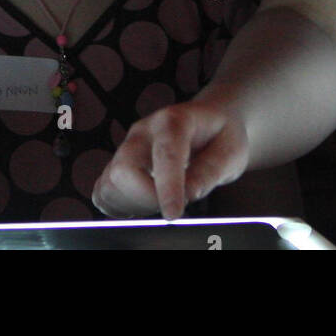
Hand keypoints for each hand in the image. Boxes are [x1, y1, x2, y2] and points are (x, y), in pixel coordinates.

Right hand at [92, 97, 249, 219]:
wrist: (210, 120)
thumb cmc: (221, 135)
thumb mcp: (231, 151)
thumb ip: (211, 171)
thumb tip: (190, 193)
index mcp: (174, 121)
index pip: (165, 153)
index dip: (167, 187)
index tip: (173, 214)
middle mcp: (144, 131)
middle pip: (123, 168)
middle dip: (145, 199)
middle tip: (173, 207)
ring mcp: (128, 146)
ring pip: (110, 183)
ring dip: (132, 204)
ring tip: (161, 203)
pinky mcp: (120, 161)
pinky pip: (104, 190)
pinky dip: (119, 206)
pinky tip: (143, 205)